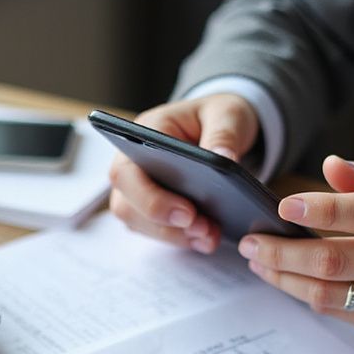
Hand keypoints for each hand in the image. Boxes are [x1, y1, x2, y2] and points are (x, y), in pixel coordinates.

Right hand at [109, 93, 258, 253]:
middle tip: (204, 229)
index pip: (126, 172)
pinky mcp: (150, 211)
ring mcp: (137, 191)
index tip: (187, 213)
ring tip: (211, 236)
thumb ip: (224, 134)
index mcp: (141, 134)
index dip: (150, 198)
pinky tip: (208, 239)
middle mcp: (131, 165)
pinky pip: (157, 232)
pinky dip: (182, 239)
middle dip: (164, 225)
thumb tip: (223, 157)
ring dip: (175, 236)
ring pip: (141, 225)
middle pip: (128, 206)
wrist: (220, 129)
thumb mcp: (227, 114)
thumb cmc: (216, 117)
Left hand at [238, 157, 353, 336]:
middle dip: (282, 253)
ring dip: (284, 278)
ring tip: (258, 262)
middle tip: (251, 242)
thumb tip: (330, 168)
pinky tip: (288, 278)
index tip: (283, 205)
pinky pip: (339, 311)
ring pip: (329, 294)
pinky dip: (307, 294)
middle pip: (336, 262)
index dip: (321, 211)